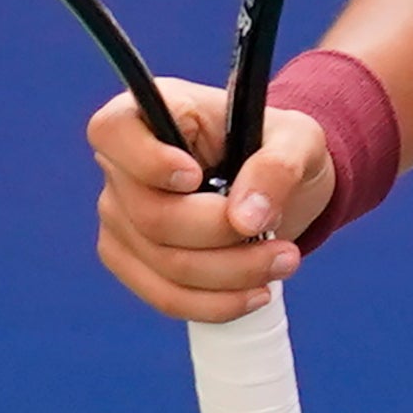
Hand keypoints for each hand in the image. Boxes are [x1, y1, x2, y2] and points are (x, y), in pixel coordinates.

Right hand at [89, 77, 336, 322]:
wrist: (279, 186)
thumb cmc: (280, 148)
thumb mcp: (299, 141)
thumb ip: (278, 167)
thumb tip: (245, 218)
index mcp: (156, 110)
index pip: (113, 130)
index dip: (146, 160)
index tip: (196, 177)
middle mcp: (124, 164)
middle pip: (150, 215)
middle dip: (221, 236)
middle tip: (282, 243)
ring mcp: (121, 216)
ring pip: (161, 263)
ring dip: (229, 275)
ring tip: (283, 262)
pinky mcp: (132, 259)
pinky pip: (164, 294)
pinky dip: (214, 302)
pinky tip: (255, 293)